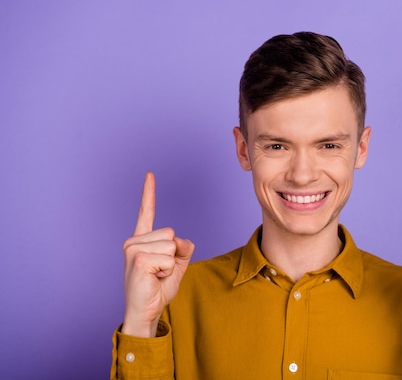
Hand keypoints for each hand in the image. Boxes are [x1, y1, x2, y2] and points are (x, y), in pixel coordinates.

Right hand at [121, 172, 194, 336]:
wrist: (145, 312)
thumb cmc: (158, 288)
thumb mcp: (177, 265)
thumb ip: (183, 249)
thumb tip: (181, 240)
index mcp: (142, 240)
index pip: (146, 213)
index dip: (148, 193)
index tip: (150, 174)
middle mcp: (134, 241)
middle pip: (171, 234)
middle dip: (174, 255)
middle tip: (159, 272)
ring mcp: (133, 249)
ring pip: (171, 246)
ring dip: (171, 265)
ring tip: (156, 276)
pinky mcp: (138, 259)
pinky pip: (169, 259)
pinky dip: (168, 272)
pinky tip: (154, 279)